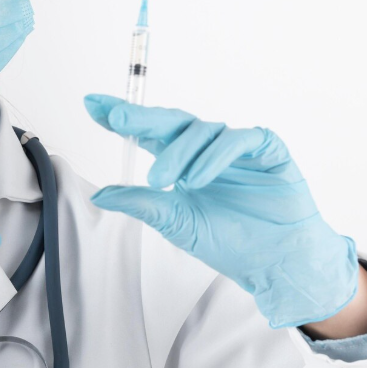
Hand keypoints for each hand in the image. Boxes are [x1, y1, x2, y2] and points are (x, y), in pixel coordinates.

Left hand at [83, 94, 357, 328]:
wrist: (275, 262)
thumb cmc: (229, 242)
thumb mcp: (174, 223)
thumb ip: (140, 203)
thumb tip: (99, 195)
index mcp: (182, 162)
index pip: (147, 133)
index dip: (122, 117)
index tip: (92, 105)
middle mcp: (206, 149)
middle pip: (171, 123)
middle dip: (141, 118)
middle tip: (116, 118)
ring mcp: (236, 147)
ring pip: (201, 131)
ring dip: (178, 153)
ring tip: (160, 180)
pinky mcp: (266, 148)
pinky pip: (237, 140)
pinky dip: (214, 157)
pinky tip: (197, 178)